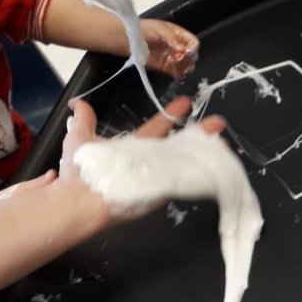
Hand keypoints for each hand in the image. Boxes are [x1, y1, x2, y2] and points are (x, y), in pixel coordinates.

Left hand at [60, 96, 225, 222]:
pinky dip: (202, 172)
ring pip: (186, 160)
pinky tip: (215, 164)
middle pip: (179, 143)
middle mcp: (149, 160)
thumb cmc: (82, 172)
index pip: (157, 127)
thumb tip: (78, 104)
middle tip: (218, 123)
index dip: (171, 114)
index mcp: (133, 147)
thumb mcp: (79, 140)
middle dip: (199, 133)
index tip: (186, 102)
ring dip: (205, 151)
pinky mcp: (165, 189)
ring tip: (223, 144)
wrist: (83, 200)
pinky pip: (187, 178)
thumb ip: (84, 123)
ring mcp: (159, 175)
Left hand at [139, 19, 199, 78]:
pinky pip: (178, 73)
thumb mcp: (159, 29)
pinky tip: (172, 70)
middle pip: (193, 56)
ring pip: (187, 66)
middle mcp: (179, 47)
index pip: (193, 43)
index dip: (193, 48)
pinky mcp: (167, 67)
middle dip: (188, 59)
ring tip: (172, 63)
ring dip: (183, 66)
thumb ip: (171, 39)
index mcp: (179, 35)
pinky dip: (178, 74)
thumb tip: (182, 50)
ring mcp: (174, 58)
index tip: (187, 52)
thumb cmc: (144, 29)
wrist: (129, 38)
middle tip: (177, 58)